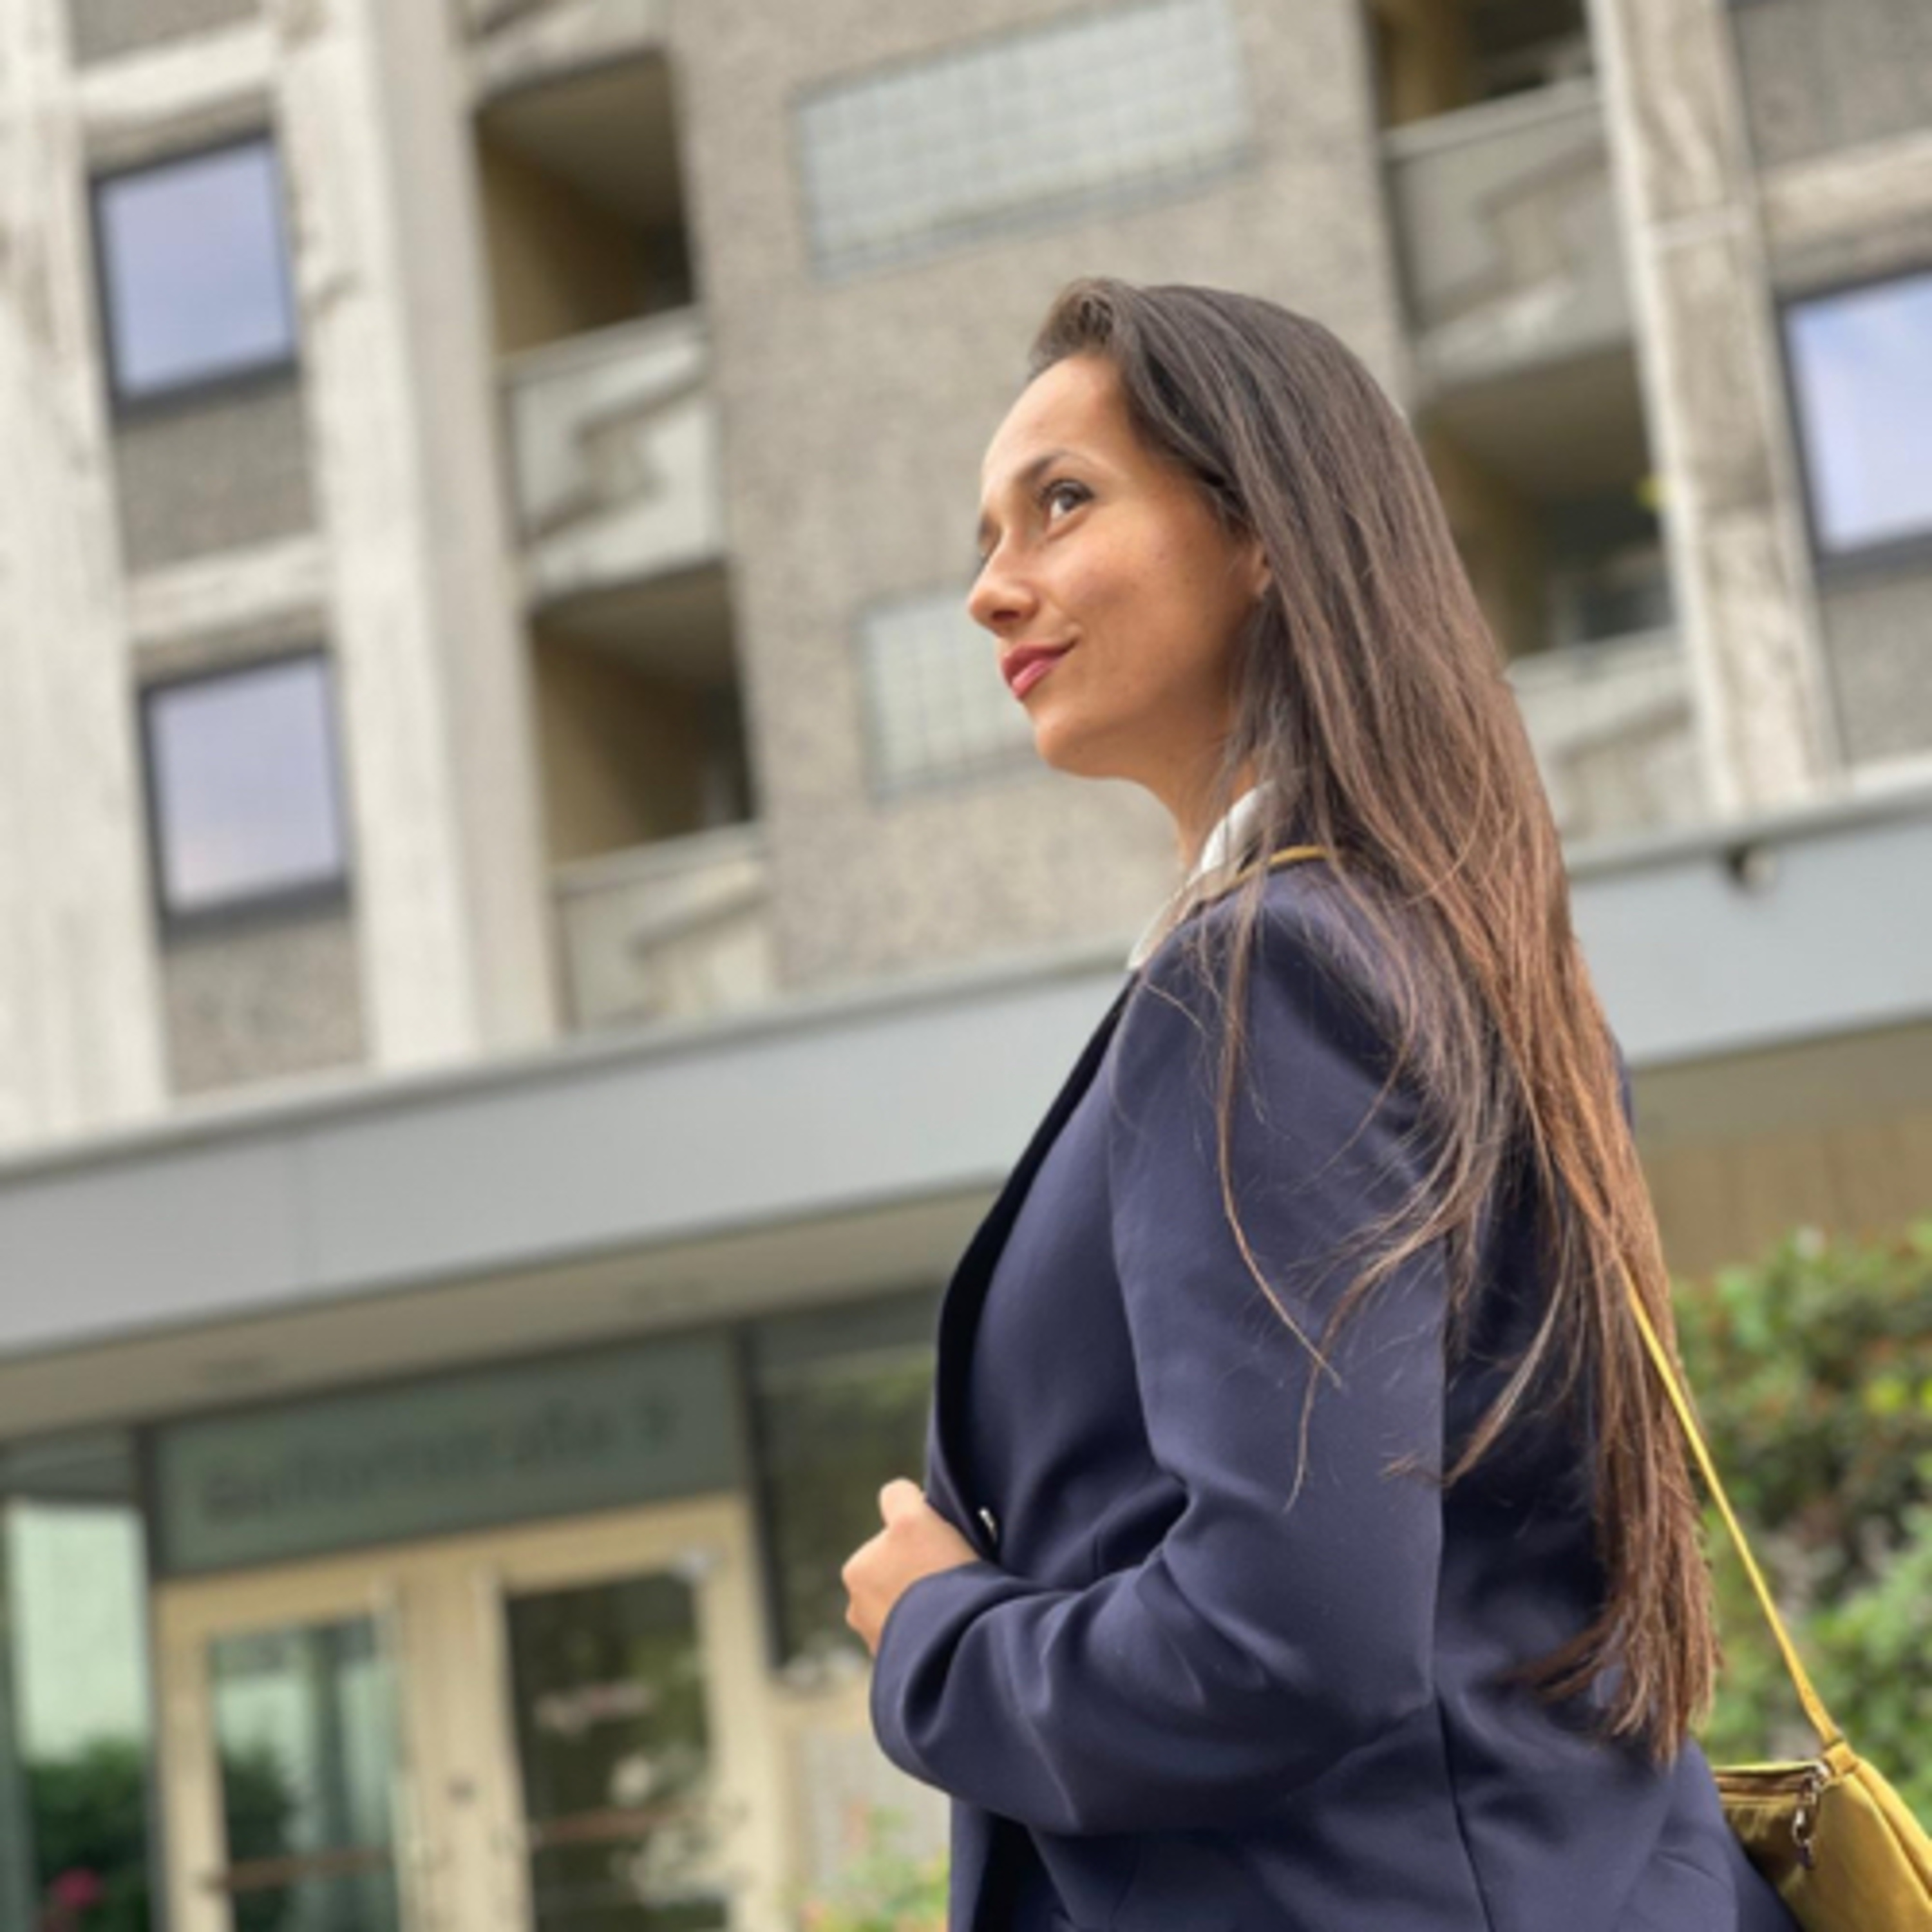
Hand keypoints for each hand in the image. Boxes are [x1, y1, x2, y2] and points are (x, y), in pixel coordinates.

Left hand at [841, 1478, 980, 1653]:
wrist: (955, 1642)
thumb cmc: (931, 1574)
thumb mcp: (913, 1516)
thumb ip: (899, 1495)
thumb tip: (901, 1496)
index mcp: (856, 1570)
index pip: (892, 1537)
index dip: (918, 1534)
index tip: (939, 1543)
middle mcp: (857, 1609)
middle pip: (899, 1572)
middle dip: (918, 1573)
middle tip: (948, 1577)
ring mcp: (878, 1642)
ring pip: (908, 1606)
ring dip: (924, 1604)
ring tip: (950, 1605)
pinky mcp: (900, 1667)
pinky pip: (918, 1637)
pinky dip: (930, 1630)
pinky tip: (948, 1627)